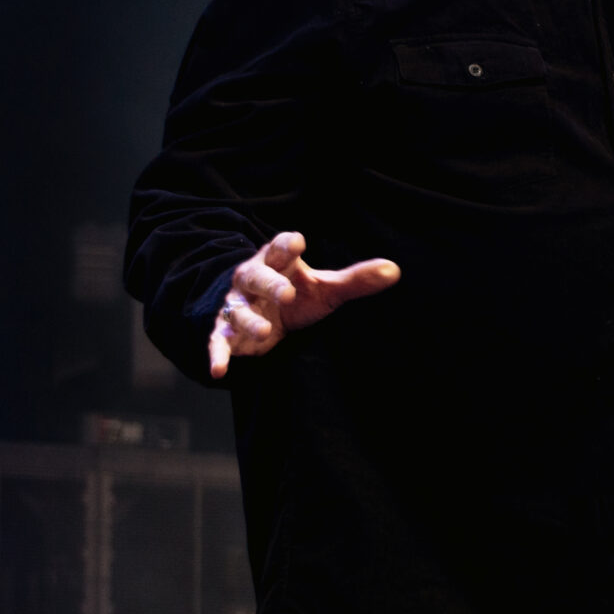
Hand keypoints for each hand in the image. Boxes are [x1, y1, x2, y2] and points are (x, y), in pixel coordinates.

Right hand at [211, 231, 400, 378]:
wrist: (261, 313)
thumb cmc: (296, 294)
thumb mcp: (325, 288)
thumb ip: (356, 280)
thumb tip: (394, 271)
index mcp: (277, 261)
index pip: (280, 247)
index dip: (287, 245)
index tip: (297, 243)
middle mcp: (252, 280)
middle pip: (256, 276)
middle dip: (270, 284)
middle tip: (287, 294)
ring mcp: (237, 305)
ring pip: (239, 310)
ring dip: (250, 320)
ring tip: (267, 331)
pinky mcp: (226, 331)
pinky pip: (218, 340)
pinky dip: (218, 354)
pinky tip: (219, 369)